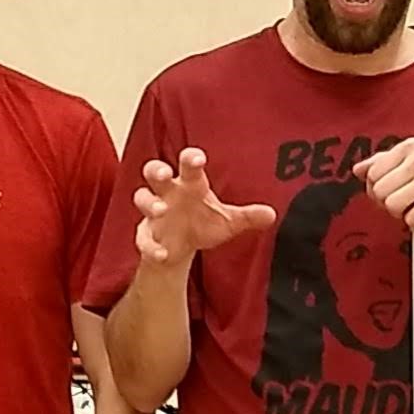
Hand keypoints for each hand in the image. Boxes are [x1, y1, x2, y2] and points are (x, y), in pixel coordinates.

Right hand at [134, 148, 277, 269]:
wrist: (181, 248)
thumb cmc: (204, 223)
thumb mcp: (228, 221)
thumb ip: (248, 217)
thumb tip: (271, 215)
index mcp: (190, 184)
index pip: (188, 165)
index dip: (191, 159)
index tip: (197, 159)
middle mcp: (169, 193)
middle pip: (155, 172)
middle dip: (157, 171)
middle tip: (164, 174)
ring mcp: (154, 213)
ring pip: (142, 198)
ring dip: (149, 203)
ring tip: (161, 211)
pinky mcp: (146, 234)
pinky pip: (143, 237)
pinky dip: (151, 246)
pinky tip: (163, 254)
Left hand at [355, 137, 413, 234]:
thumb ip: (388, 159)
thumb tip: (359, 169)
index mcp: (410, 147)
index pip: (373, 172)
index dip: (376, 188)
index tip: (388, 192)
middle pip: (379, 190)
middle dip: (386, 202)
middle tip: (402, 202)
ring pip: (391, 205)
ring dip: (400, 213)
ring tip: (413, 208)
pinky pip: (411, 218)